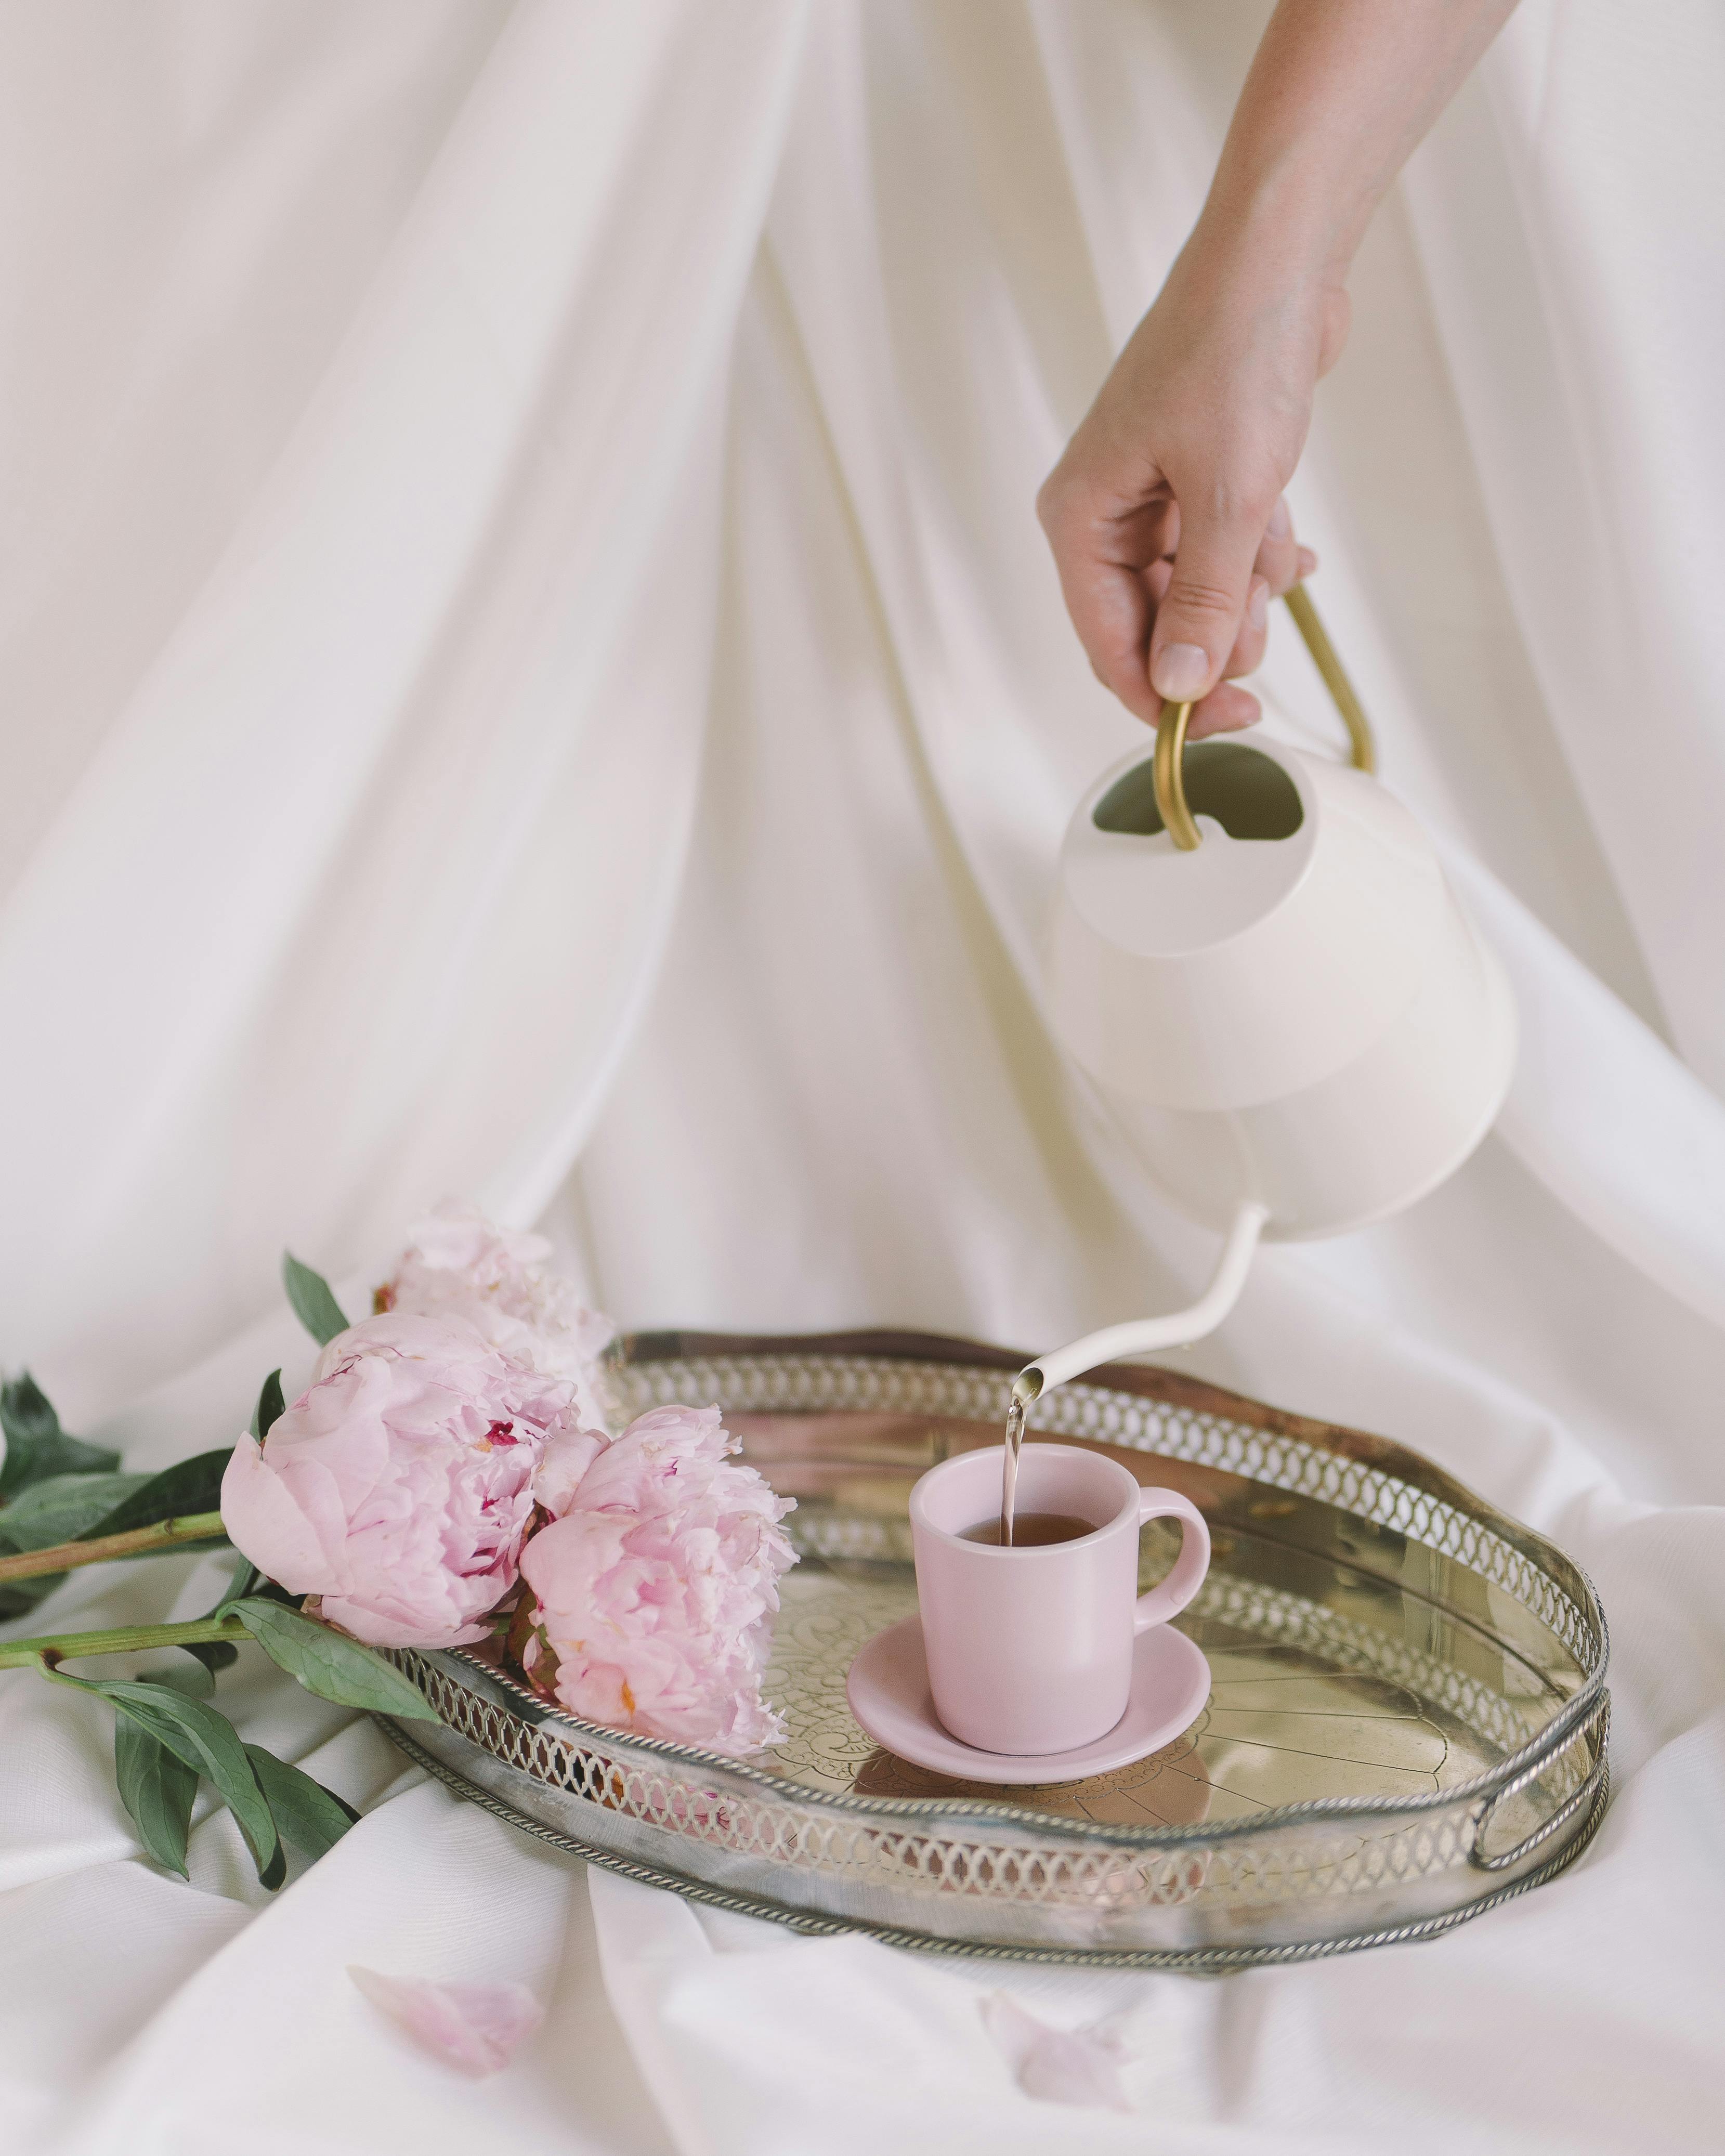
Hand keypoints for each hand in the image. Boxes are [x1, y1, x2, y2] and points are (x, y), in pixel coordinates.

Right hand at [1037, 235, 1340, 737]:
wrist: (1281, 256)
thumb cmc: (1236, 354)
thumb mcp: (1227, 499)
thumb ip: (1204, 602)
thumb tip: (1182, 687)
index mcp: (1080, 518)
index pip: (1109, 647)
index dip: (1169, 698)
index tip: (1235, 720)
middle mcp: (1103, 512)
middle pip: (1153, 627)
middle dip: (1218, 632)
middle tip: (1266, 612)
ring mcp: (1149, 495)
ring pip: (1195, 593)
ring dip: (1247, 586)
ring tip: (1278, 543)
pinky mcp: (1193, 476)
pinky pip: (1221, 551)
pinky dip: (1259, 553)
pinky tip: (1293, 541)